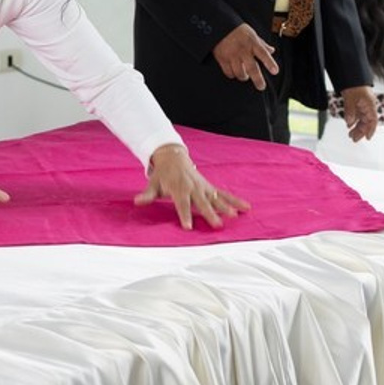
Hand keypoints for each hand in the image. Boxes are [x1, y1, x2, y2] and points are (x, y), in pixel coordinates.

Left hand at [135, 143, 250, 230]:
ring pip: (216, 198)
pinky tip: (246, 208)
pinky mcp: (210, 187)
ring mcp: (203, 187)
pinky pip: (224, 194)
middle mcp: (193, 188)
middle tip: (217, 225)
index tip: (188, 227)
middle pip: (202, 203)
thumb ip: (147, 195)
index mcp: (178, 189)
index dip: (184, 215)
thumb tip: (137, 201)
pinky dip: (235, 200)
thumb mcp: (153, 184)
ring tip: (235, 216)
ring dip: (226, 207)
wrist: (173, 158)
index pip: (182, 204)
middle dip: (210, 214)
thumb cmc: (162, 175)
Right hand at [212, 23, 279, 90]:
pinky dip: (232, 75)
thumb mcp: (252, 34)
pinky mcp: (222, 58)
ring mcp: (232, 55)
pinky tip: (234, 73)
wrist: (219, 27)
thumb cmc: (237, 30)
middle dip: (258, 79)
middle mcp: (243, 50)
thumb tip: (272, 50)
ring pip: (240, 73)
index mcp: (252, 43)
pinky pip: (228, 72)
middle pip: (252, 68)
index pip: (263, 54)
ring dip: (244, 77)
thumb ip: (262, 44)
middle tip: (261, 86)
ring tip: (245, 76)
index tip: (275, 71)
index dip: (270, 63)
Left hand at [341, 86, 377, 141]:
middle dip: (361, 131)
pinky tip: (349, 126)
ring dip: (357, 127)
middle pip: (367, 122)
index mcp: (370, 104)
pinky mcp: (357, 104)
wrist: (351, 75)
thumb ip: (350, 110)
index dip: (371, 129)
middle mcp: (367, 106)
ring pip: (361, 119)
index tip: (368, 138)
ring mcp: (362, 105)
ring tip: (350, 135)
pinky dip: (354, 121)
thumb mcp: (350, 97)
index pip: (373, 120)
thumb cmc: (354, 84)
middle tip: (354, 139)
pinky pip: (357, 115)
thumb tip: (349, 123)